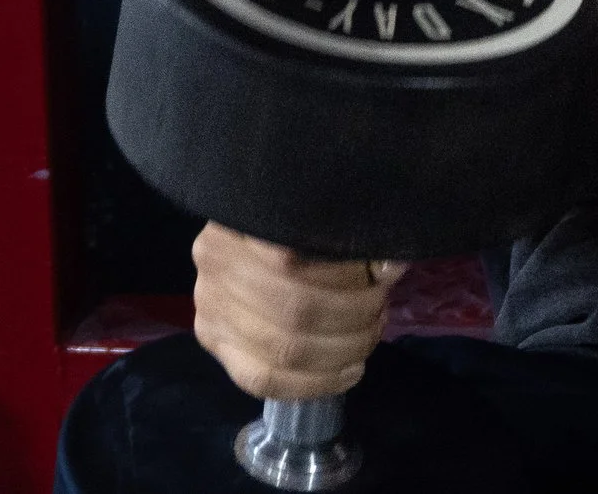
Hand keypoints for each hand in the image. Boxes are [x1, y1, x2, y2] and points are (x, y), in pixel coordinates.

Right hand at [191, 222, 407, 399]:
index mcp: (246, 222)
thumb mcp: (327, 215)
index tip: (382, 277)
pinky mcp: (212, 340)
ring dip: (341, 351)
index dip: (348, 277)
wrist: (251, 235)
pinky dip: (312, 384)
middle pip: (295, 309)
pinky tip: (346, 372)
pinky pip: (262, 379)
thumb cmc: (303, 220)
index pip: (296, 260)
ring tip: (367, 337)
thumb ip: (354, 238)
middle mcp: (217, 262)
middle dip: (353, 318)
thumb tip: (388, 270)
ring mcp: (209, 305)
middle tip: (379, 311)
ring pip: (282, 350)